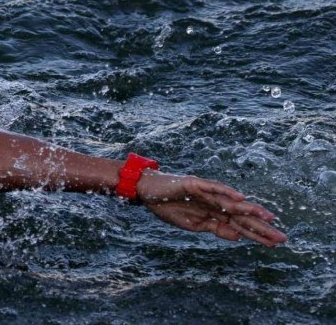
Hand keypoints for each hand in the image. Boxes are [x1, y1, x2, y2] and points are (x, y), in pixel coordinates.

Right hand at [136, 170, 286, 246]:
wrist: (147, 191)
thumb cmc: (168, 206)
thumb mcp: (193, 225)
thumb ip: (215, 228)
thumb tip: (238, 237)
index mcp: (214, 213)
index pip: (240, 225)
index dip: (257, 234)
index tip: (274, 244)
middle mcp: (214, 201)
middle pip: (241, 215)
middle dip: (261, 226)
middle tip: (281, 237)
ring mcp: (206, 192)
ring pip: (232, 202)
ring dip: (250, 209)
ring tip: (269, 217)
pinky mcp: (195, 183)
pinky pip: (213, 188)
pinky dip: (226, 192)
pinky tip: (240, 198)